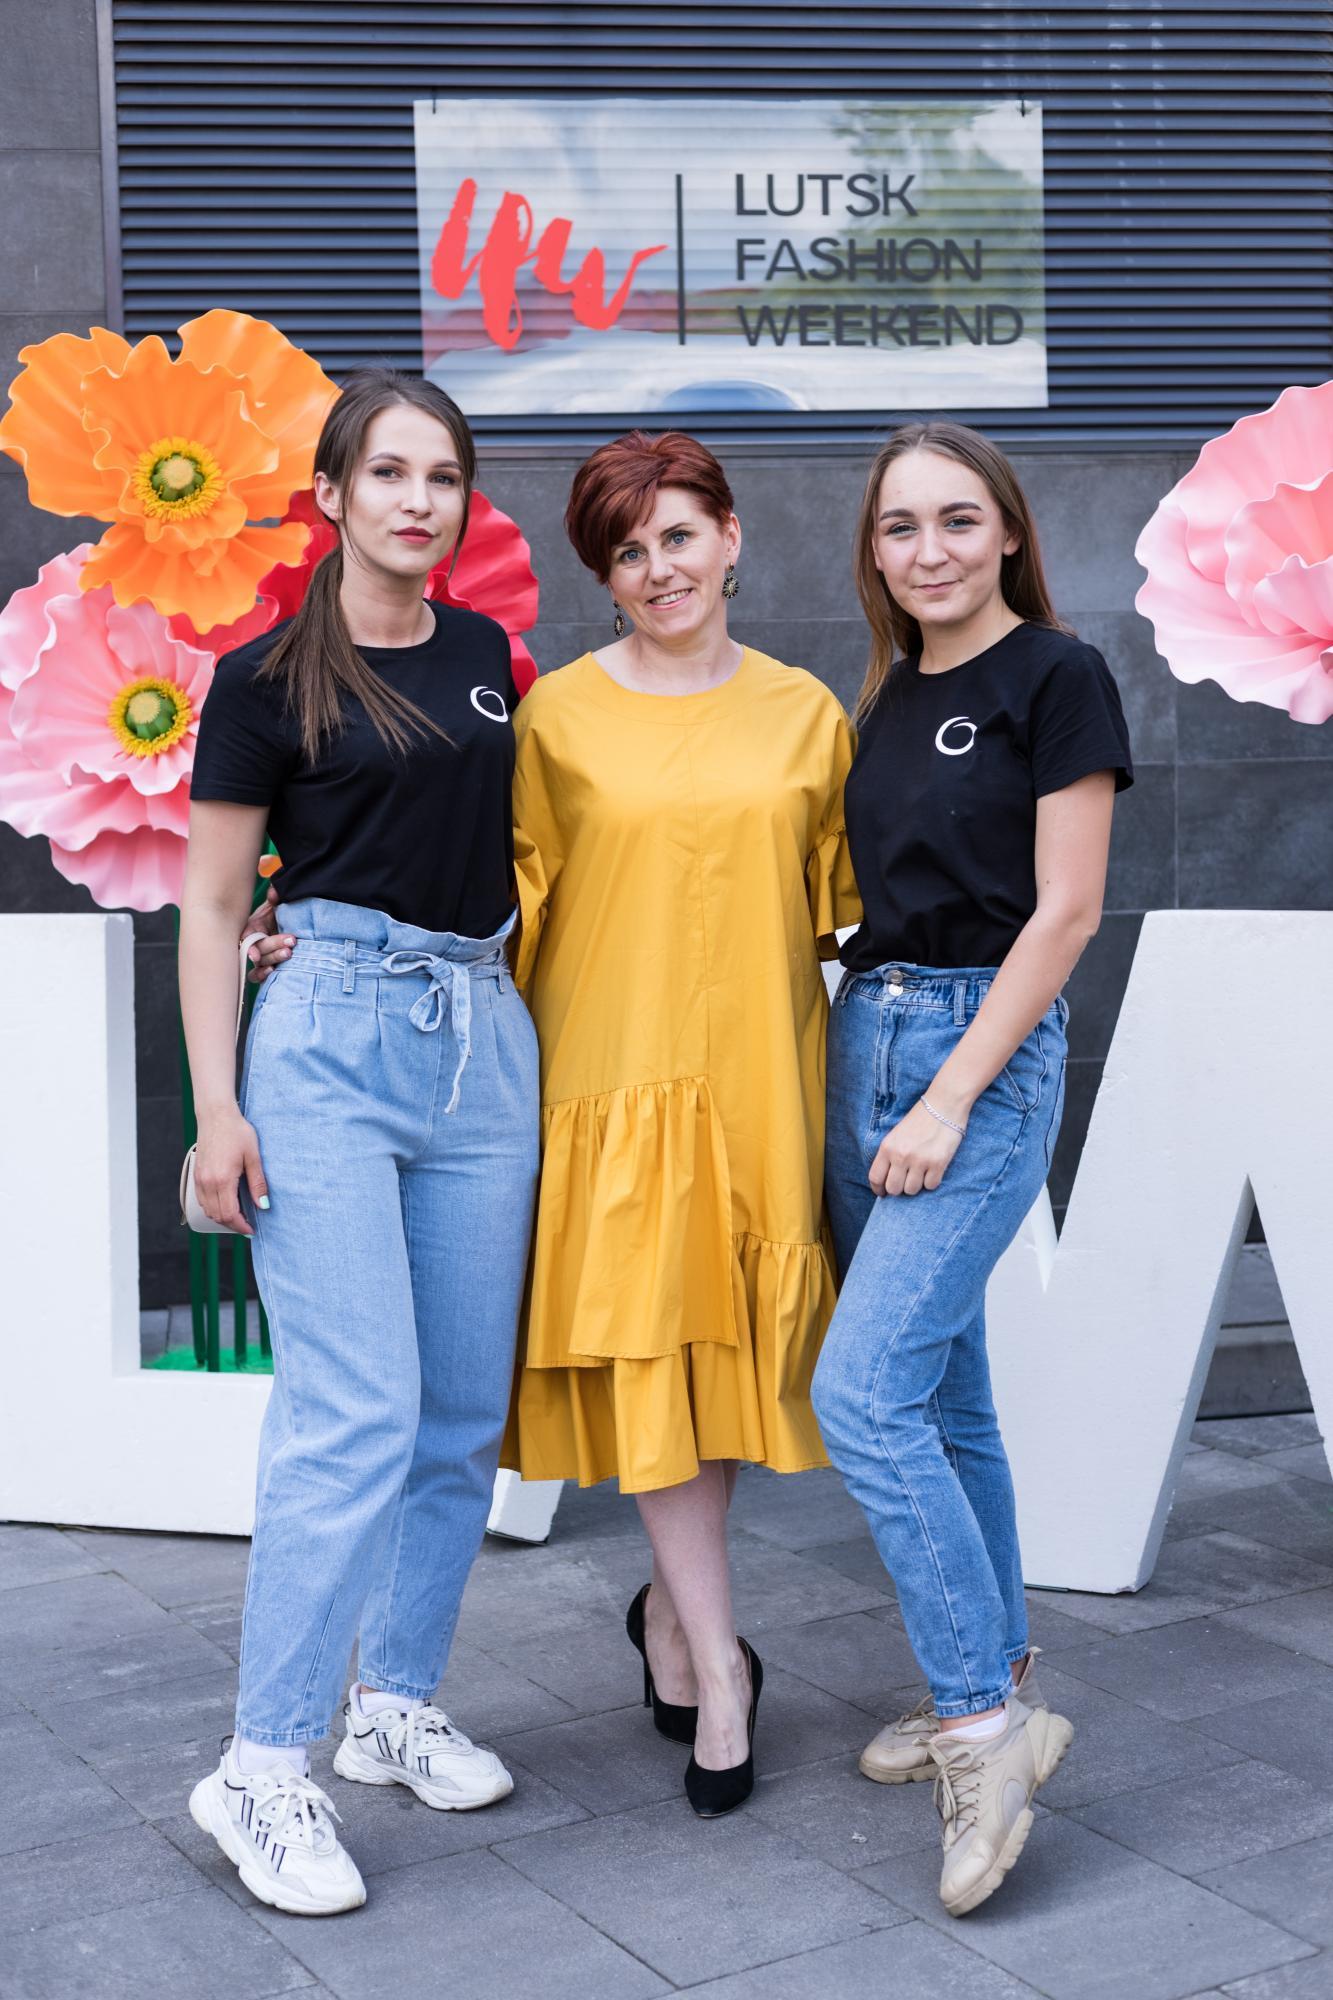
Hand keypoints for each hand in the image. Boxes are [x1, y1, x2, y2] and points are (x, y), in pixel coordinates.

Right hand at [194, 1107, 268, 1233]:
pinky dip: (212, 1208)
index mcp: (222, 1179)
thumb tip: (263, 1206)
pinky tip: (225, 1204)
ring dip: (222, 1217)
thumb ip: (258, 1183)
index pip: (229, 1214)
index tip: (252, 1229)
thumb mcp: (253, 1156)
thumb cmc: (236, 1132)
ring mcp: (199, 1179)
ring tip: (238, 1216)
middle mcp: (207, 1182)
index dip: (241, 1226)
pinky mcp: (196, 1175)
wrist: (216, 1115)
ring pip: (207, 1210)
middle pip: (217, 1216)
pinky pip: (202, 1200)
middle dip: (233, 1225)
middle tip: (248, 1225)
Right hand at [245, 887, 294, 983]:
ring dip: (272, 959)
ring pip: (259, 962)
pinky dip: (262, 975)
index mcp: (253, 926)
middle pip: (258, 948)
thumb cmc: (280, 915)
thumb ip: (275, 898)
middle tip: (292, 941)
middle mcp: (253, 942)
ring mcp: (259, 956)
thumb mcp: (277, 905)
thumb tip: (275, 892)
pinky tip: (273, 972)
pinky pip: (257, 975)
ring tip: (288, 954)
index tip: (255, 954)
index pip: (247, 936)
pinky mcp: (264, 966)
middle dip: (274, 945)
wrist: (290, 926)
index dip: (250, 946)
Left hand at [869, 1100, 963, 1197]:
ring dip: (916, 1186)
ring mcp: (920, 1160)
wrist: (944, 1105)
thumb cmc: (919, 1120)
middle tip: (905, 1181)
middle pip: (893, 1189)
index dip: (878, 1189)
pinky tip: (933, 1170)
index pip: (875, 1178)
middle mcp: (901, 1155)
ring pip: (912, 1190)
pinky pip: (930, 1186)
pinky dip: (931, 1182)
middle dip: (898, 1189)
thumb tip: (886, 1181)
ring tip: (920, 1173)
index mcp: (887, 1147)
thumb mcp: (896, 1134)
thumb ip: (889, 1155)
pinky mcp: (938, 1163)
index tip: (883, 1192)